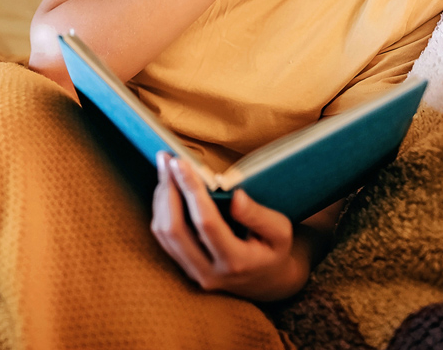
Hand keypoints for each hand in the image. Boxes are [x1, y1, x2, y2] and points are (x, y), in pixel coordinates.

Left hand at [151, 152, 306, 301]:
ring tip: (166, 168)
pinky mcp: (183, 267)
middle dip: (168, 190)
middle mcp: (209, 272)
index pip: (206, 223)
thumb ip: (259, 216)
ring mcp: (193, 272)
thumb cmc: (273, 250)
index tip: (181, 162)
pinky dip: (161, 209)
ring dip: (162, 197)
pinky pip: (163, 237)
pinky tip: (168, 188)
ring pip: (164, 233)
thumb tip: (235, 195)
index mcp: (236, 262)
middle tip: (167, 159)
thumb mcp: (281, 232)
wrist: (266, 282)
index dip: (191, 190)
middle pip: (175, 229)